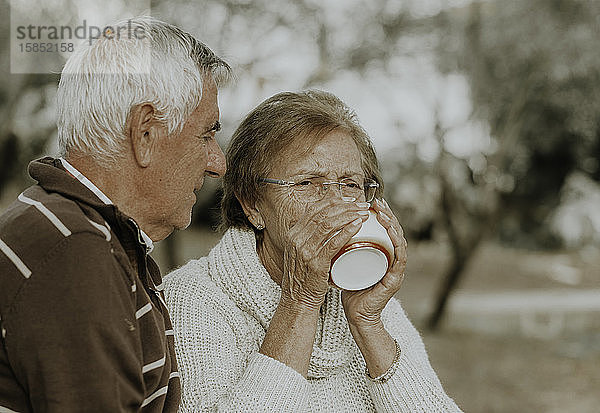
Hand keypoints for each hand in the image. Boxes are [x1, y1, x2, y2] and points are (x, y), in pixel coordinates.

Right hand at [279, 198, 368, 310]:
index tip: (350, 199)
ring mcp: (305, 251)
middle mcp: (297, 239)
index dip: (333, 201)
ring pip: (328, 224)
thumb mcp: (301, 251)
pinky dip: (346, 231)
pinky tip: (357, 226)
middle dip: (345, 206)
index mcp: (293, 233)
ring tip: (364, 214)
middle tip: (362, 205)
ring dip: (349, 215)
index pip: (314, 209)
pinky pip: (332, 243)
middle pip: (323, 213)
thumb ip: (309, 236)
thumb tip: (325, 221)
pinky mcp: (316, 263)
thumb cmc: (305, 276)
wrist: (298, 299)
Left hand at [341, 198, 407, 329]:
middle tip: (377, 202)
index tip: (370, 201)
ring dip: (392, 224)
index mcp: (382, 253)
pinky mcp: (395, 278)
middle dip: (387, 214)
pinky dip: (397, 242)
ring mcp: (395, 268)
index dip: (379, 213)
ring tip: (383, 212)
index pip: (384, 228)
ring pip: (399, 240)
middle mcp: (392, 258)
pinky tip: (390, 231)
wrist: (356, 314)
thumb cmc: (350, 287)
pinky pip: (400, 257)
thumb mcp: (345, 260)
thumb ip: (341, 246)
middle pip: (394, 231)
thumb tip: (326, 227)